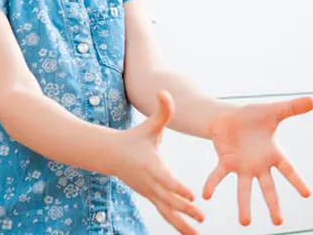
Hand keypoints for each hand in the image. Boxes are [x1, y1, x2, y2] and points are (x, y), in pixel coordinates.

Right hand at [117, 91, 204, 233]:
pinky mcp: (151, 197)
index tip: (192, 197)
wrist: (110, 154)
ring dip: (182, 224)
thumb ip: (162, 110)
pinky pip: (164, 212)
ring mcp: (149, 192)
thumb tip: (164, 92)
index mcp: (152, 165)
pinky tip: (190, 232)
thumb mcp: (150, 124)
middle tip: (201, 217)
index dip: (178, 188)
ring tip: (198, 234)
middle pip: (168, 200)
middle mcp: (151, 182)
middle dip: (185, 210)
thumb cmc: (135, 137)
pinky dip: (177, 223)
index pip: (166, 180)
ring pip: (166, 211)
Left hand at [203, 96, 312, 225]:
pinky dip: (212, 184)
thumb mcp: (275, 111)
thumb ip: (293, 107)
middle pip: (268, 188)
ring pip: (244, 189)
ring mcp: (242, 167)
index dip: (297, 181)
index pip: (288, 170)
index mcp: (273, 154)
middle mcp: (259, 165)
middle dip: (273, 205)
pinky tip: (206, 195)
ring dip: (244, 205)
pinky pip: (218, 175)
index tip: (308, 194)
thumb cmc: (254, 116)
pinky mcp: (225, 163)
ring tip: (245, 223)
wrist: (230, 117)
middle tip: (278, 223)